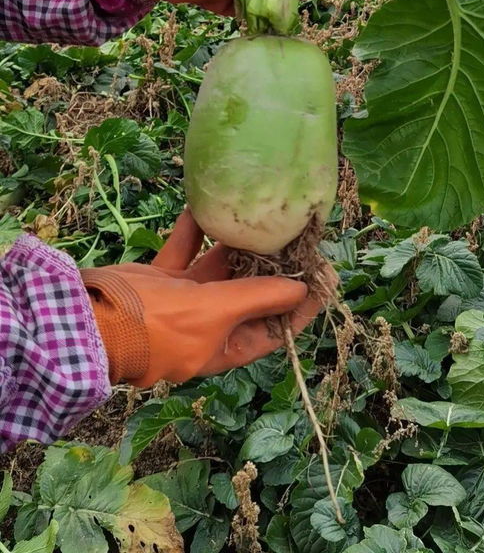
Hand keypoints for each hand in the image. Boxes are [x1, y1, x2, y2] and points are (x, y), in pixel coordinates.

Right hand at [82, 209, 333, 385]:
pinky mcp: (161, 279)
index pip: (275, 329)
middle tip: (298, 238)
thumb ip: (257, 297)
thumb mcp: (214, 312)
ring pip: (219, 269)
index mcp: (224, 347)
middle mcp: (207, 326)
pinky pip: (186, 249)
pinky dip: (196, 229)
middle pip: (250, 295)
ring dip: (237, 244)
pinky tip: (206, 205)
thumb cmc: (154, 326)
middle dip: (273, 268)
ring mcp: (183, 302)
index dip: (300, 306)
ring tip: (261, 217)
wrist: (91, 317)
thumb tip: (301, 289)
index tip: (323, 279)